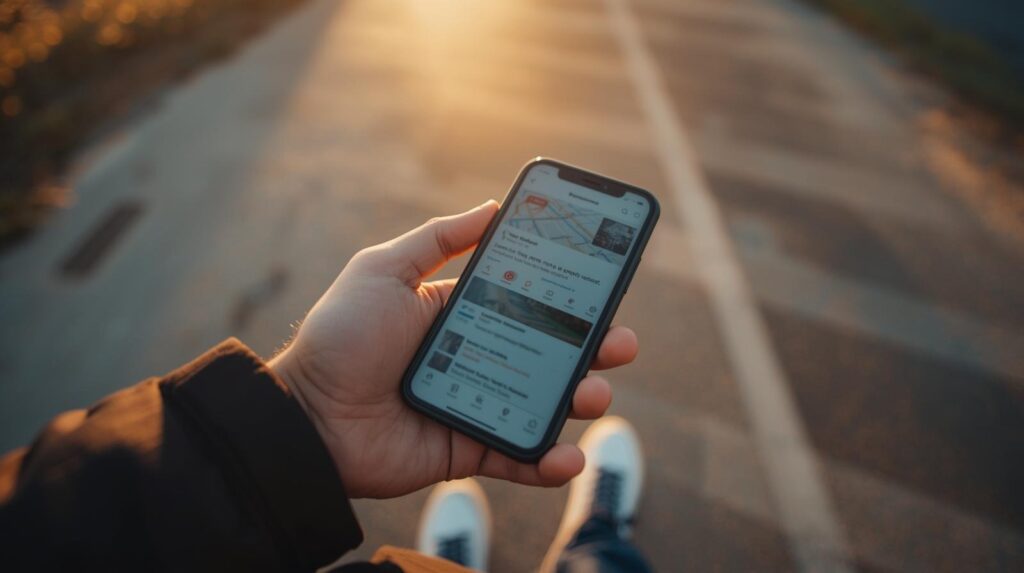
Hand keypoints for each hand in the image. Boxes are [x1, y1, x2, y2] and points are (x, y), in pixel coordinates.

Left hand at [269, 201, 638, 498]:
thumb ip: (438, 239)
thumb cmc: (341, 336)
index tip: (604, 284)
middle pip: (550, 352)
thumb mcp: (384, 269)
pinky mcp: (467, 450)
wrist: (306, 415)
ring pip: (544, 403)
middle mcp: (478, 356)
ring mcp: (476, 404)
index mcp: (461, 313)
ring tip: (596, 393)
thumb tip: (493, 206)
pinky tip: (570, 455)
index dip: (567, 296)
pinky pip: (517, 457)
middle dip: (593, 347)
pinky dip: (548, 462)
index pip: (528, 302)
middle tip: (620, 342)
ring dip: (581, 399)